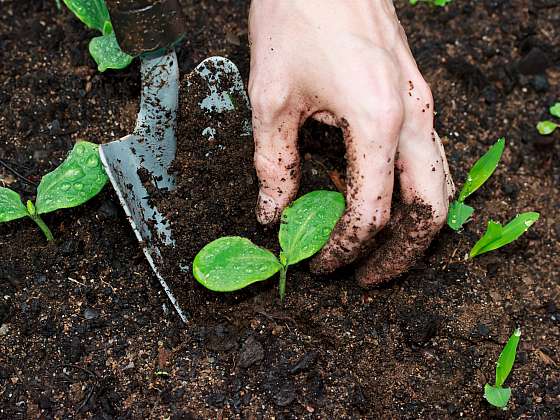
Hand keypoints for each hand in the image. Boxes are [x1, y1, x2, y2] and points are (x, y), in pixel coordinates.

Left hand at [248, 0, 453, 284]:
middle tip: (367, 276)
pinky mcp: (413, 96)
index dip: (345, 248)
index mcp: (377, 120)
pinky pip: (424, 158)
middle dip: (401, 254)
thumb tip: (273, 214)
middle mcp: (412, 117)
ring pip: (436, 185)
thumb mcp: (271, 99)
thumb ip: (273, 165)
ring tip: (373, 247)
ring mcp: (420, 105)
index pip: (372, 211)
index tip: (320, 263)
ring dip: (410, 225)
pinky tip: (371, 196)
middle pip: (430, 209)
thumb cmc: (296, 16)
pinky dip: (405, 190)